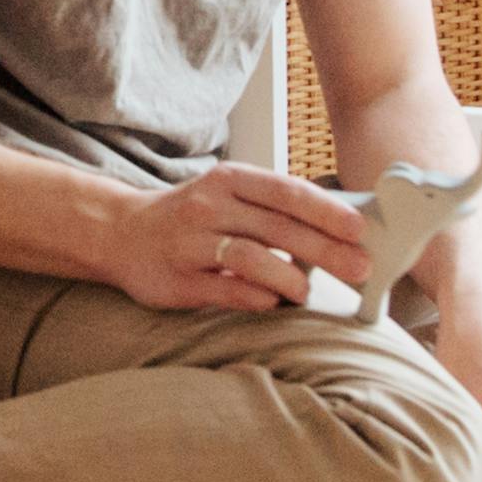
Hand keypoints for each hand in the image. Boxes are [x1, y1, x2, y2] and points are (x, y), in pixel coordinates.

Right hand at [103, 165, 366, 314]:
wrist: (121, 233)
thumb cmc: (191, 216)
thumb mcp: (228, 195)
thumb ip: (273, 208)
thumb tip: (340, 228)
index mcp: (228, 180)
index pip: (286, 192)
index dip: (326, 210)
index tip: (360, 229)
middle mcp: (209, 206)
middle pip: (278, 227)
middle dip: (325, 249)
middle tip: (360, 268)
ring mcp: (191, 243)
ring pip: (252, 258)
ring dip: (291, 277)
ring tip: (309, 291)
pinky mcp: (178, 281)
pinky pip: (227, 289)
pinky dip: (257, 297)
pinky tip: (275, 301)